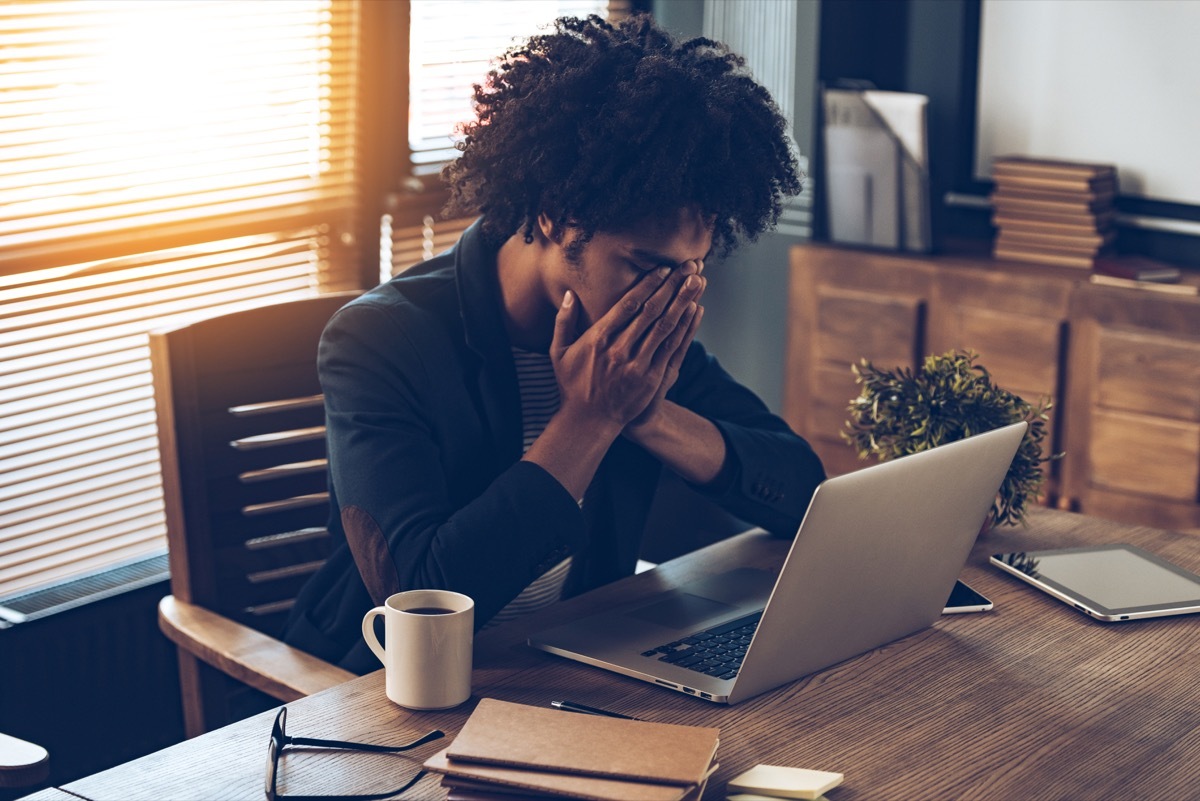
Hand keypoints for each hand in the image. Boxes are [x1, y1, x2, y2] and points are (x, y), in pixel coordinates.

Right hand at [550, 261, 704, 430]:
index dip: (648, 284)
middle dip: (672, 286)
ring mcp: (637, 364)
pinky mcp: (650, 378)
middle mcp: (619, 348)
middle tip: (688, 266)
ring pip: (665, 326)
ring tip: (698, 281)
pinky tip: (694, 310)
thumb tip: (569, 294)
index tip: (662, 269)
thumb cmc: (572, 385)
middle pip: (651, 310)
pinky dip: (684, 328)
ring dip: (683, 301)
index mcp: (598, 338)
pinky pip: (671, 347)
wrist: (588, 422)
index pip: (628, 304)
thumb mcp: (558, 352)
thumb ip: (563, 321)